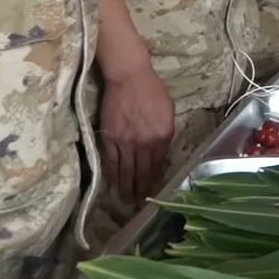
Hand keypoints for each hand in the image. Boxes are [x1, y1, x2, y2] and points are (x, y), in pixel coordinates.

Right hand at [100, 67, 174, 206]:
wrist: (130, 76)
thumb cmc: (152, 90)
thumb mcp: (168, 112)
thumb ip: (164, 134)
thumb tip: (160, 152)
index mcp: (163, 136)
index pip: (159, 164)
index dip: (155, 179)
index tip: (152, 189)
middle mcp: (146, 143)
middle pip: (143, 172)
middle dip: (141, 189)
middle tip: (138, 201)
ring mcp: (127, 142)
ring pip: (126, 171)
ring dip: (126, 187)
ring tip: (126, 198)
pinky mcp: (110, 138)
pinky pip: (112, 161)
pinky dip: (113, 173)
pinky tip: (114, 181)